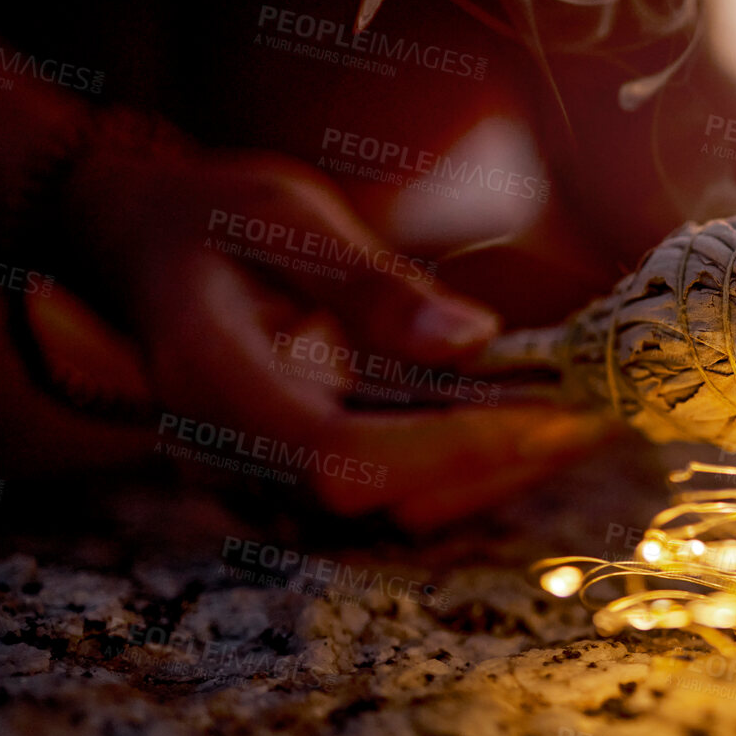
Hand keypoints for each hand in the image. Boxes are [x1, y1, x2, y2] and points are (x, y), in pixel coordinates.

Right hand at [53, 115, 618, 530]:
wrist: (140, 248)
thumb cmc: (210, 217)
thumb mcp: (283, 215)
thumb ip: (370, 283)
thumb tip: (472, 337)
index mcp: (218, 390)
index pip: (343, 461)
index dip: (449, 449)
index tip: (542, 412)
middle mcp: (234, 458)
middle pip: (382, 507)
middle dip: (496, 468)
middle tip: (594, 417)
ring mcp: (260, 482)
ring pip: (394, 519)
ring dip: (492, 479)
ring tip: (580, 424)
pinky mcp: (294, 482)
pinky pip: (390, 501)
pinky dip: (464, 473)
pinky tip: (527, 430)